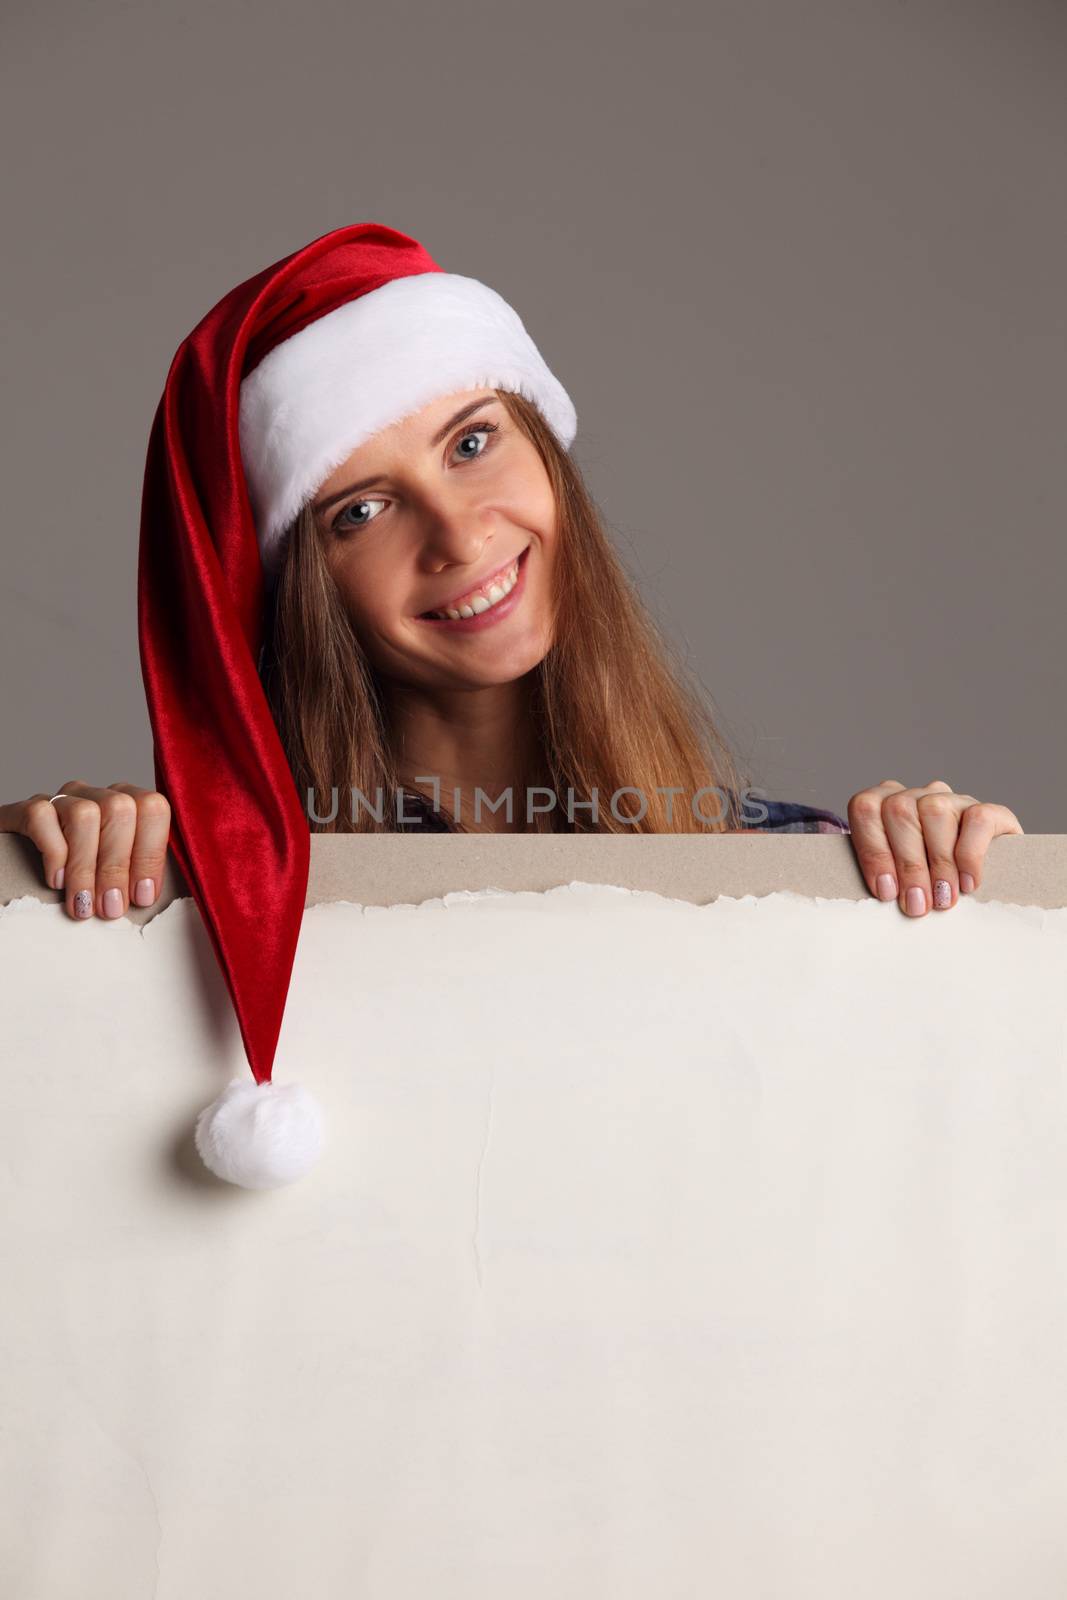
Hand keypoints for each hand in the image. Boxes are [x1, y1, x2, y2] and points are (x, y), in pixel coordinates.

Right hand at [0, 780, 171, 920]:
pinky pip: (42, 816)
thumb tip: (146, 898)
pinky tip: (55, 882)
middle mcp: (96, 795)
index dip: (150, 854)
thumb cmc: (82, 879)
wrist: (21, 868)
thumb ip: (134, 877)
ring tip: (83, 904)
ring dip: (85, 867)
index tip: (142, 897)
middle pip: (120, 810)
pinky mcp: (25, 809)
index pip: (153, 809)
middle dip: (117, 866)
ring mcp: (62, 799)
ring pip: (84, 814)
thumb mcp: (115, 876)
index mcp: (128, 804)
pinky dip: (54, 853)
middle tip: (111, 908)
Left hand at [846, 779, 1023, 916]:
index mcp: (887, 804)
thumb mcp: (902, 880)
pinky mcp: (992, 811)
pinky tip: (968, 883)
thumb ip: (887, 878)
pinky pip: (977, 819)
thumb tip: (885, 895)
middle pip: (899, 811)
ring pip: (935, 811)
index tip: (886, 892)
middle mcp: (919, 796)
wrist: (994, 883)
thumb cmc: (931, 885)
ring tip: (943, 898)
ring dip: (938, 862)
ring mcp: (955, 800)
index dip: (873, 851)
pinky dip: (970, 855)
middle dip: (907, 864)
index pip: (865, 809)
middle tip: (917, 904)